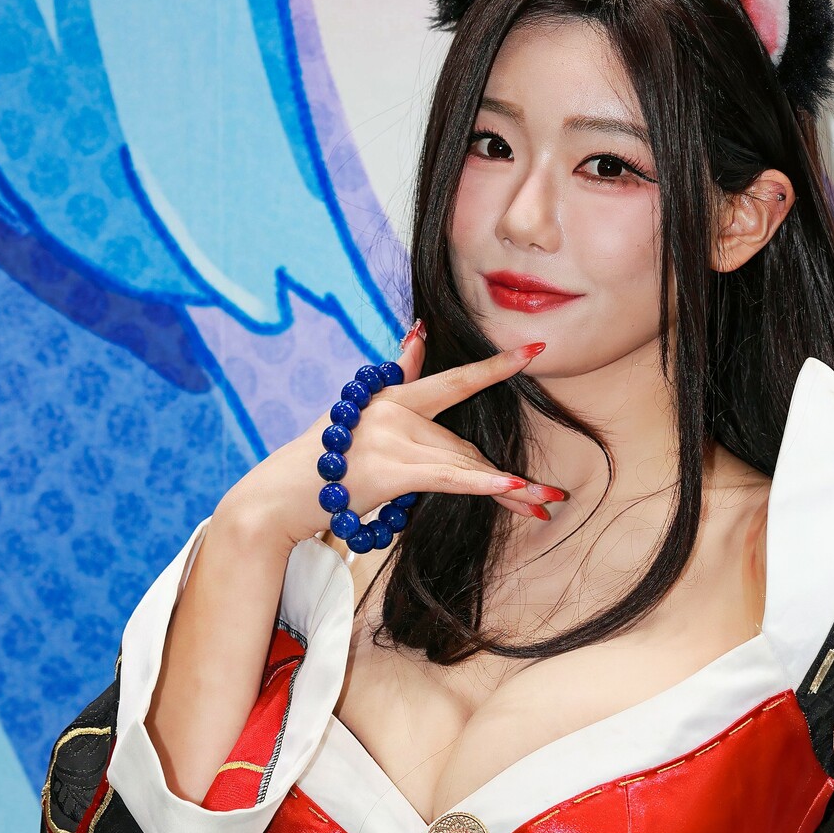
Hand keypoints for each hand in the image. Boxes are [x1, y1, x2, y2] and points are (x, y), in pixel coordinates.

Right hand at [224, 322, 566, 546]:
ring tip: (547, 502)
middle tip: (552, 496)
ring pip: (462, 464)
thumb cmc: (321, 459)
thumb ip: (399, 375)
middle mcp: (396, 411)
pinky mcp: (389, 469)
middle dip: (507, 478)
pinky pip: (447, 478)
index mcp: (394, 397)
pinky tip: (513, 486)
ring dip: (508, 490)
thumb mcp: (360, 413)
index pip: (454, 380)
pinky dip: (481, 483)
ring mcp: (392, 437)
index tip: (536, 350)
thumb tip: (419, 330)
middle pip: (465, 446)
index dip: (497, 366)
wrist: (280, 497)